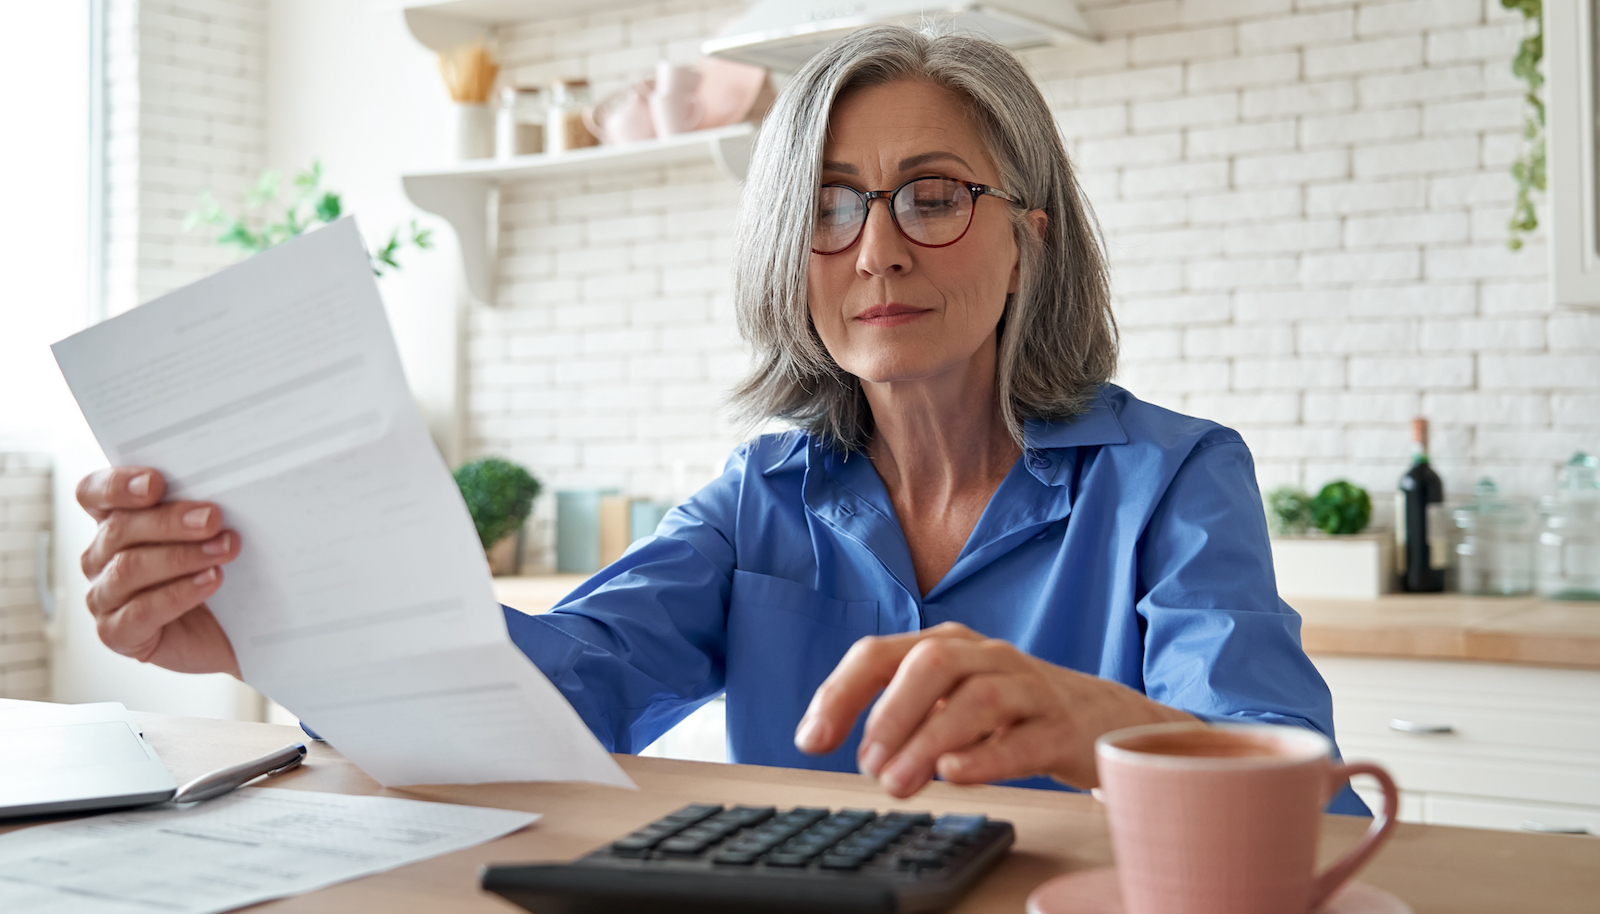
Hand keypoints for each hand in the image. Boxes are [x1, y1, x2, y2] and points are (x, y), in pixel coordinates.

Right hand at [76, 467, 241, 676]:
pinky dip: (179, 593)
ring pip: (129, 569)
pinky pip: (140, 611)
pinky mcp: (116, 633)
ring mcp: (103, 597)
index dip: (117, 485)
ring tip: (224, 550)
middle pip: (119, 529)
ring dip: (181, 557)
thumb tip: (212, 498)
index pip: (93, 494)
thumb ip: (196, 512)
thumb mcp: (206, 536)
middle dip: (170, 521)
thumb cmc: (213, 574)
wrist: (228, 633)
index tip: (156, 483)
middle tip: (212, 518)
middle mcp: (99, 558)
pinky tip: (210, 580)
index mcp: (114, 523)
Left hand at [793, 622, 1194, 796]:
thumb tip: (840, 743)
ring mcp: (1028, 688)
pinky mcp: (1062, 728)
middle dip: (890, 712)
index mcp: (947, 645)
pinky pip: (1025, 738)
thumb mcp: (948, 699)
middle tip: (867, 765)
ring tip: (899, 783)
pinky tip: (954, 774)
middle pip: (932, 662)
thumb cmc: (1010, 710)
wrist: (1101, 718)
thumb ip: (896, 713)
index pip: (881, 653)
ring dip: (929, 741)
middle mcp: (986, 656)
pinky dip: (986, 756)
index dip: (840, 693)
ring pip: (978, 699)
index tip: (811, 740)